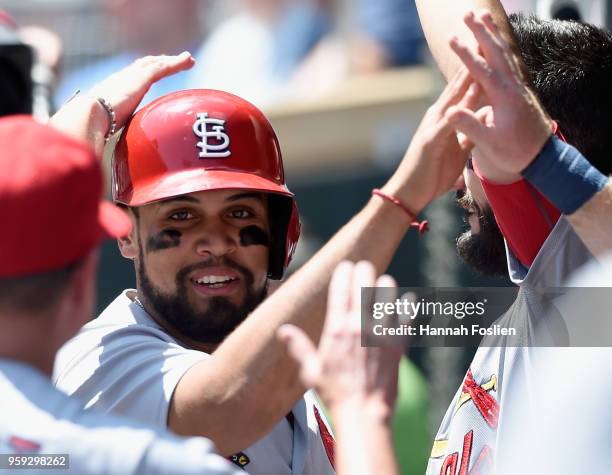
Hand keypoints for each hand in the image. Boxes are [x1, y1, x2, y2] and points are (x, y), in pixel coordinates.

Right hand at [88, 52, 194, 128]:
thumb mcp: (104, 125)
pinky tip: (188, 62)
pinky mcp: (141, 79)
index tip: (154, 71)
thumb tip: (105, 148)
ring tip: (188, 59)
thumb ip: (110, 130)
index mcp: (113, 88)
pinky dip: (177, 64)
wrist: (87, 115)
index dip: (143, 72)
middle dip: (160, 62)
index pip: (131, 76)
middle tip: (175, 62)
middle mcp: (122, 78)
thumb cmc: (91, 125)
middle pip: (145, 66)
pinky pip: (163, 68)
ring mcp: (132, 77)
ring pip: (156, 64)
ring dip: (173, 61)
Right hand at [277, 261, 402, 419]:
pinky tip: (405, 301)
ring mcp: (381, 332)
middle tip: (364, 267)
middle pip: (364, 283)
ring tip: (383, 283)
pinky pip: (405, 315)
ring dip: (384, 285)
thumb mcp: (311, 370)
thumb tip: (282, 331)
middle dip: (363, 270)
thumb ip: (298, 347)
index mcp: (336, 329)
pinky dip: (406, 305)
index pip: (339, 289)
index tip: (345, 266)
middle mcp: (359, 325)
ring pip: (387, 293)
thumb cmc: (335, 393)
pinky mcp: (398, 342)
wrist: (363, 412)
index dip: (343, 272)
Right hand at [383, 67, 477, 214]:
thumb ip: (470, 132)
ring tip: (473, 59)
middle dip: (469, 65)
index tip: (489, 53)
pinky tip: (463, 101)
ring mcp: (431, 127)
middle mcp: (436, 117)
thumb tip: (484, 118)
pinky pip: (445, 124)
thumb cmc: (431, 175)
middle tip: (482, 42)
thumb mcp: (457, 151)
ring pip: (450, 99)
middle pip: (456, 88)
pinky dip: (456, 111)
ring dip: (461, 80)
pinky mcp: (429, 141)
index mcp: (444, 119)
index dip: (475, 72)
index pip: (462, 91)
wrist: (408, 193)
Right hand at [446, 10, 552, 173]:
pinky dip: (501, 48)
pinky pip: (510, 62)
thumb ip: (470, 126)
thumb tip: (450, 112)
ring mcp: (519, 87)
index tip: (453, 37)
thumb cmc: (514, 154)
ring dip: (493, 34)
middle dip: (481, 32)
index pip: (481, 70)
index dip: (466, 53)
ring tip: (483, 19)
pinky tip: (497, 44)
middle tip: (469, 14)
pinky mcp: (521, 91)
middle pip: (497, 52)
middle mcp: (513, 87)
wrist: (543, 159)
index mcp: (503, 98)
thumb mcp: (489, 144)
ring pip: (506, 53)